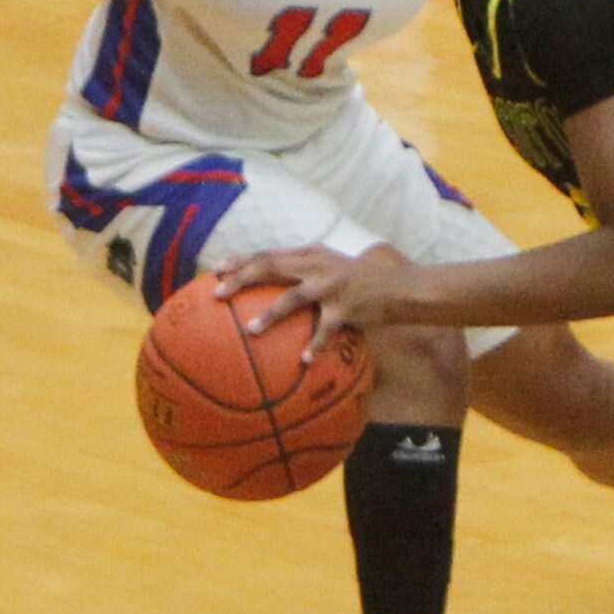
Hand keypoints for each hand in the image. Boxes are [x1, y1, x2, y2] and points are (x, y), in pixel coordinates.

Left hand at [214, 246, 409, 358]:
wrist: (398, 287)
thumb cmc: (359, 282)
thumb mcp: (331, 268)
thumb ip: (304, 273)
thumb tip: (272, 286)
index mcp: (309, 255)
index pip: (268, 253)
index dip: (241, 259)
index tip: (215, 269)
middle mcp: (316, 266)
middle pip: (271, 267)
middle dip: (241, 278)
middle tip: (217, 293)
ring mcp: (331, 286)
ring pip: (293, 298)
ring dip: (270, 314)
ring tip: (250, 330)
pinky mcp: (346, 307)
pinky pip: (325, 330)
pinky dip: (314, 345)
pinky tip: (303, 360)